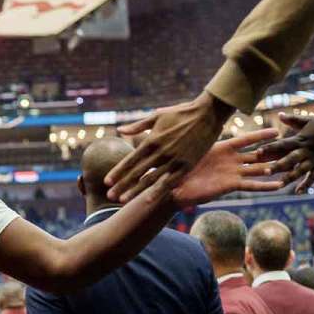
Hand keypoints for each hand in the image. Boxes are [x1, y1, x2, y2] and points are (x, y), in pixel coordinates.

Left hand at [106, 91, 234, 202]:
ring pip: (151, 180)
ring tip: (123, 201)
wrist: (207, 114)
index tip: (107, 181)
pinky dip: (159, 191)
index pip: (130, 160)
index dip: (118, 171)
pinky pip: (171, 181)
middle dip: (122, 185)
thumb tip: (119, 131)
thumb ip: (137, 126)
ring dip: (136, 191)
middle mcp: (161, 152)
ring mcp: (174, 160)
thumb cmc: (180, 112)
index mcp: (152, 140)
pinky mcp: (187, 165)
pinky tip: (149, 200)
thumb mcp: (157, 116)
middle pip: (137, 172)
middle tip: (109, 196)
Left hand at [172, 129, 281, 206]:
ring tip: (287, 167)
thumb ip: (198, 139)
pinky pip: (251, 185)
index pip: (245, 139)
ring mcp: (232, 172)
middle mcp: (230, 159)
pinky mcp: (232, 185)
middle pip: (255, 153)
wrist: (175, 187)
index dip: (260, 136)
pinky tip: (279, 185)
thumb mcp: (190, 150)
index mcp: (221, 147)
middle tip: (290, 148)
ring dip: (270, 168)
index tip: (276, 132)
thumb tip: (195, 122)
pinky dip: (265, 186)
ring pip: (256, 169)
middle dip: (271, 151)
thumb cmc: (180, 165)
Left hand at [256, 113, 313, 193]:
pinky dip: (306, 184)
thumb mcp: (308, 120)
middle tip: (265, 172)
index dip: (270, 148)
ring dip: (289, 178)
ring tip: (279, 186)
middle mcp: (306, 150)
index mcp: (300, 139)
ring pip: (300, 170)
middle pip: (290, 159)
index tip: (258, 152)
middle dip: (277, 166)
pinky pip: (313, 176)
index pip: (282, 144)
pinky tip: (298, 192)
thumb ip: (293, 119)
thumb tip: (279, 114)